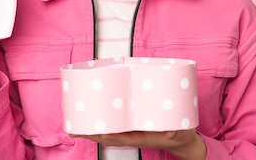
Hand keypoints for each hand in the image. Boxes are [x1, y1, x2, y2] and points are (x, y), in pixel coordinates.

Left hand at [72, 128, 206, 159]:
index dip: (106, 135)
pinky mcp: (133, 125)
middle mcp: (133, 135)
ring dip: (92, 127)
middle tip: (73, 126)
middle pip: (107, 135)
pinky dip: (102, 120)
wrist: (183, 140)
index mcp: (141, 138)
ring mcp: (131, 131)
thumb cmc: (181, 135)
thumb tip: (169, 132)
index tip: (95, 131)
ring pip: (108, 130)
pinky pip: (114, 124)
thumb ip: (176, 133)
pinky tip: (93, 115)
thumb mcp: (182, 134)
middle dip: (90, 132)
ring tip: (75, 120)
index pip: (119, 138)